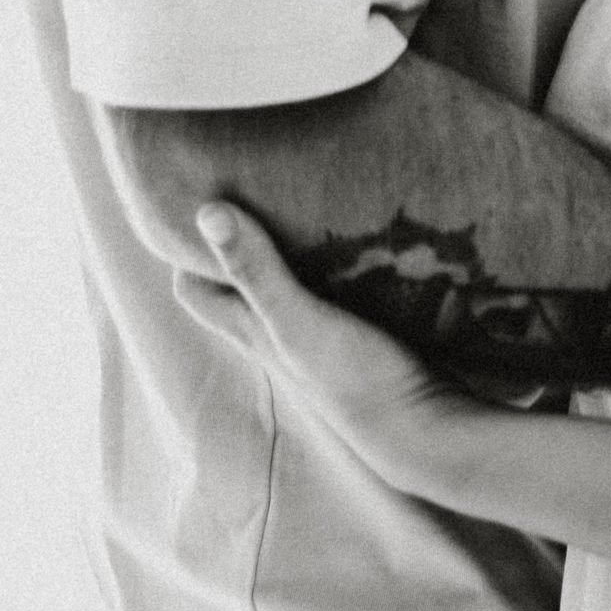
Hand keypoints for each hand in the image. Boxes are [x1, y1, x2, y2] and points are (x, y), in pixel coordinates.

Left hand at [181, 203, 490, 499]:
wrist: (426, 427)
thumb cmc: (356, 379)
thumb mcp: (299, 322)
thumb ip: (258, 272)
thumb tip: (207, 213)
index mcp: (253, 333)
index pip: (194, 290)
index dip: (184, 249)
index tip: (195, 200)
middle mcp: (279, 335)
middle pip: (240, 283)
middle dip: (239, 237)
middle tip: (252, 182)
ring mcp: (321, 336)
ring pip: (291, 283)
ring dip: (292, 246)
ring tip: (304, 192)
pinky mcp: (363, 331)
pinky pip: (338, 286)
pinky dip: (338, 259)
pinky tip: (356, 231)